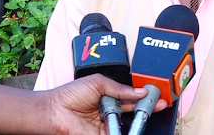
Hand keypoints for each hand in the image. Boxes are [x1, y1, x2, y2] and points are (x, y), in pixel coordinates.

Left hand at [47, 74, 166, 134]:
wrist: (54, 111)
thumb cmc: (69, 94)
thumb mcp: (97, 82)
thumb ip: (119, 88)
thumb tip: (139, 91)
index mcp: (108, 95)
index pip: (130, 96)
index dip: (142, 95)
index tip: (155, 94)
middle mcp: (109, 110)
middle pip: (132, 110)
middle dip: (146, 107)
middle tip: (159, 104)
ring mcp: (106, 125)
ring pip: (128, 124)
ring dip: (138, 119)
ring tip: (147, 113)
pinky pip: (118, 134)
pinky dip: (126, 131)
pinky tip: (135, 127)